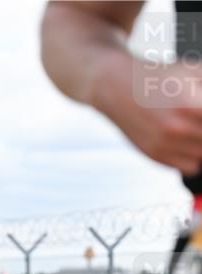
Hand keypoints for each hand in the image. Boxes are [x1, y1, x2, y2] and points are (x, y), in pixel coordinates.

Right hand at [94, 58, 201, 174]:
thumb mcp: (194, 71)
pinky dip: (196, 156)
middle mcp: (177, 129)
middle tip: (200, 119)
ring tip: (196, 127)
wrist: (115, 87)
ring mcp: (164, 145)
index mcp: (191, 106)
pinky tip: (191, 140)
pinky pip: (190, 166)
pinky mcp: (155, 155)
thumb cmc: (158, 76)